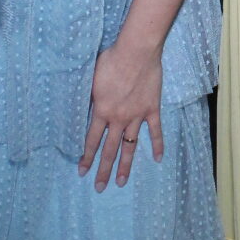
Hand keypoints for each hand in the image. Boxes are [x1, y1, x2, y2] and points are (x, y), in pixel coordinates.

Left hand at [79, 42, 163, 189]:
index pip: (91, 140)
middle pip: (110, 149)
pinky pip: (155, 131)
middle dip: (103, 170)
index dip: (86, 157)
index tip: (82, 172)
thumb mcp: (92, 79)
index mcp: (102, 111)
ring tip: (122, 182)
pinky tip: (158, 159)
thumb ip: (90, 97)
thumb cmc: (111, 60)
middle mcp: (118, 119)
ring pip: (130, 146)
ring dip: (126, 165)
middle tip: (100, 187)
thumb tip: (86, 106)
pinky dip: (157, 145)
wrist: (136, 52)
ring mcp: (137, 116)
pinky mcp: (152, 110)